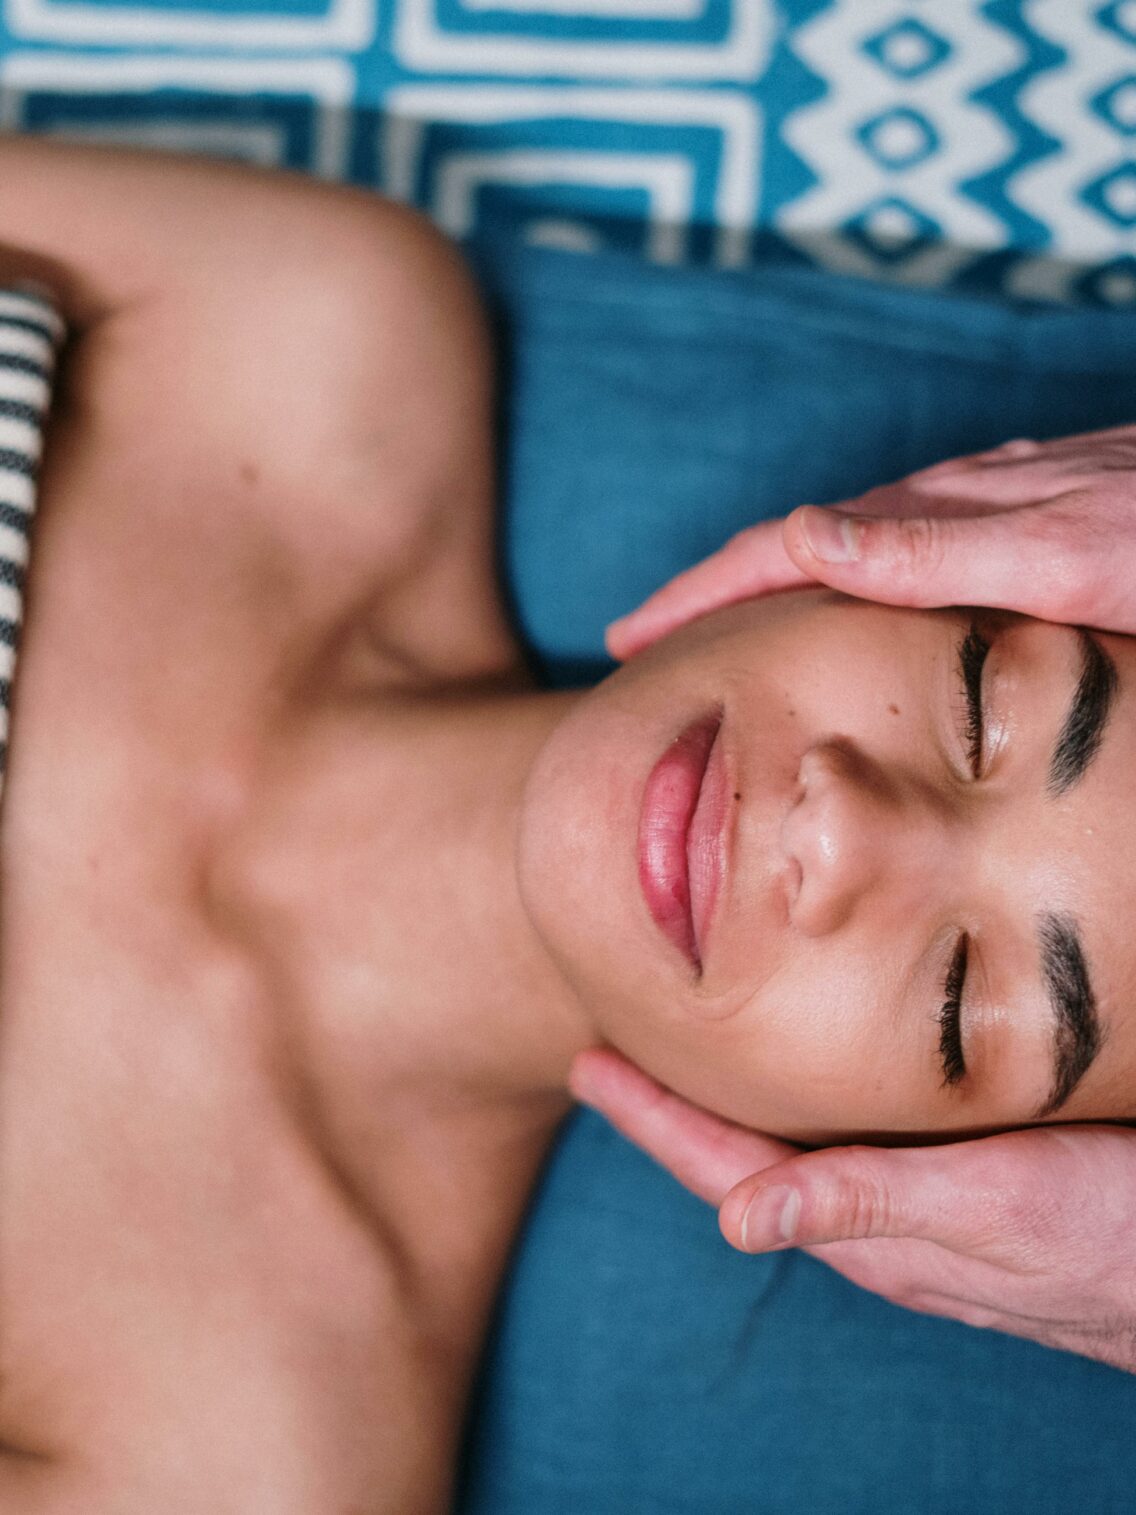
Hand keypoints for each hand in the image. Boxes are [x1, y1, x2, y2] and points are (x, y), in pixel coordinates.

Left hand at [570, 1048, 1135, 1370]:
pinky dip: (796, 1107)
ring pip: (788, 1151)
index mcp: (867, 1231)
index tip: (586, 1066)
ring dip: (725, 1109)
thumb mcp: (992, 1207)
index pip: (723, 1169)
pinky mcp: (954, 1186)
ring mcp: (913, 1209)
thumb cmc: (1109, 1240)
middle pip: (740, 1159)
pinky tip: (799, 1085)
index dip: (652, 1118)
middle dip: (670, 1110)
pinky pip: (842, 1146)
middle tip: (607, 1055)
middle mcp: (874, 1222)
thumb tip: (735, 1221)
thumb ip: (872, 1201)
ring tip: (677, 1067)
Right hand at [606, 426, 1135, 658]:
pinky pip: (901, 550)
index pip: (785, 551)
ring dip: (768, 585)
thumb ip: (936, 548)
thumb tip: (799, 538)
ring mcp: (984, 508)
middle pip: (797, 544)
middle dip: (711, 589)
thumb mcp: (1061, 553)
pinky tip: (850, 598)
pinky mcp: (1021, 519)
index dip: (700, 593)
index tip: (630, 636)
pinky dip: (841, 580)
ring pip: (847, 547)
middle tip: (641, 637)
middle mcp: (949, 504)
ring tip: (716, 625)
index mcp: (939, 517)